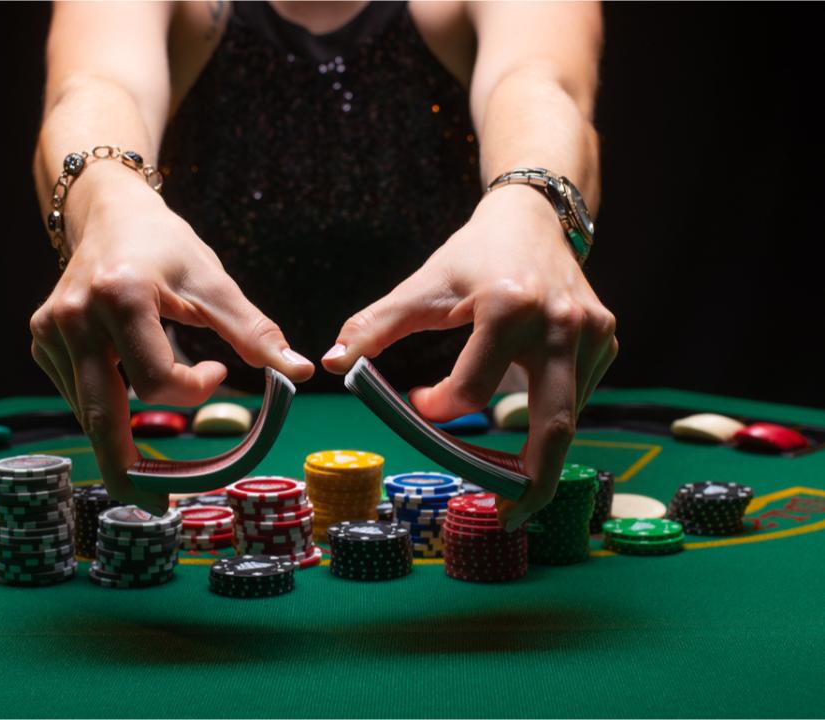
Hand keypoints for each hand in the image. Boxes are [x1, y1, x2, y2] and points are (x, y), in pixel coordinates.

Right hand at [30, 163, 313, 510]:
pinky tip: (122, 379)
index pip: (156, 382)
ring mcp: (50, 332)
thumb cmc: (167, 245)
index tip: (217, 371)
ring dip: (121, 428)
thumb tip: (300, 371)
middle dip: (123, 465)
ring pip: (89, 407)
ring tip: (150, 427)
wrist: (109, 213)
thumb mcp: (213, 281)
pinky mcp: (40, 340)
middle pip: (102, 413)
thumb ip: (254, 330)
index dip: (195, 390)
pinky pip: (76, 391)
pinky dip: (104, 403)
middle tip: (149, 503)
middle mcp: (74, 318)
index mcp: (120, 298)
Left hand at [322, 185, 617, 528]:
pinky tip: (530, 419)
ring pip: (566, 417)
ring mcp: (593, 335)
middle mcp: (562, 324)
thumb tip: (334, 363)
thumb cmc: (472, 256)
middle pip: (553, 427)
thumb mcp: (422, 286)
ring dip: (539, 451)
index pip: (471, 391)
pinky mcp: (607, 342)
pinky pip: (578, 397)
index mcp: (511, 309)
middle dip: (532, 482)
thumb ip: (376, 325)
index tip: (423, 402)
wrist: (534, 219)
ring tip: (514, 481)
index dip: (440, 407)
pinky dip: (552, 418)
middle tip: (508, 517)